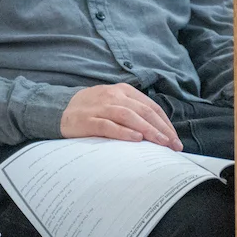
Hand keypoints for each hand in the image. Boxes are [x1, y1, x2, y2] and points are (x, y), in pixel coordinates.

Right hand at [60, 83, 182, 150]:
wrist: (61, 110)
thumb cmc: (94, 110)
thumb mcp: (115, 103)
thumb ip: (134, 111)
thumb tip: (161, 131)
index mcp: (123, 90)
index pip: (151, 106)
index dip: (165, 123)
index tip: (175, 140)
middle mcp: (113, 95)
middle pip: (143, 111)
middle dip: (162, 129)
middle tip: (173, 146)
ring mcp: (100, 107)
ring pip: (129, 116)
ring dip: (148, 130)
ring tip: (161, 143)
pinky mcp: (88, 120)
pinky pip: (108, 125)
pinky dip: (124, 132)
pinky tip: (136, 139)